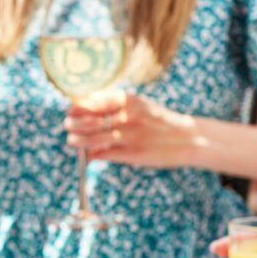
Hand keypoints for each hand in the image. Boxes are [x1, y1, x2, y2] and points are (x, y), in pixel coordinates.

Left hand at [65, 90, 201, 168]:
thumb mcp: (141, 106)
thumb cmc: (160, 121)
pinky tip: (88, 156)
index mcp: (130, 101)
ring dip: (79, 140)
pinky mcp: (132, 154)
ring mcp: (129, 136)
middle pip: (91, 119)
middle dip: (75, 122)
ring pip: (94, 138)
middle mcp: (128, 116)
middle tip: (67, 124)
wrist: (189, 138)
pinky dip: (94, 155)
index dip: (79, 106)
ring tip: (71, 140)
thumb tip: (88, 112)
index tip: (70, 109)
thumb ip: (116, 107)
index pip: (95, 101)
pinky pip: (105, 154)